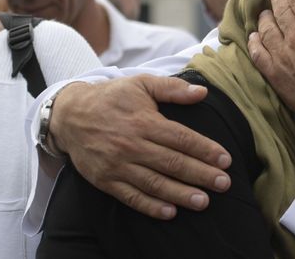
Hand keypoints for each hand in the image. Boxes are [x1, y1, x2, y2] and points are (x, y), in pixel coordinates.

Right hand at [49, 77, 232, 219]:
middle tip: (223, 184)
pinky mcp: (105, 180)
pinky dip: (150, 206)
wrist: (69, 115)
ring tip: (203, 201)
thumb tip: (202, 92)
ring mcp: (117, 165)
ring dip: (180, 194)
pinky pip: (130, 197)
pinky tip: (170, 212)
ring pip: (154, 183)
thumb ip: (172, 88)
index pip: (182, 139)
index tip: (225, 160)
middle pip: (172, 163)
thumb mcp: (141, 83)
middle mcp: (132, 146)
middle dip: (200, 174)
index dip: (205, 150)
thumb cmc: (111, 97)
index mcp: (145, 122)